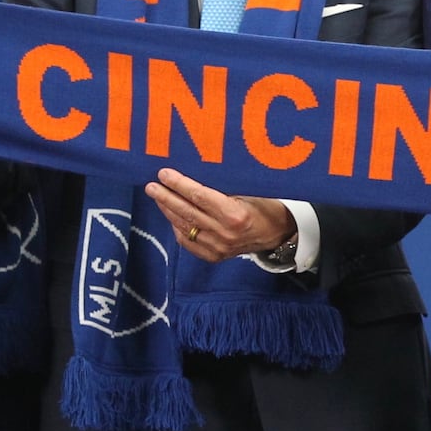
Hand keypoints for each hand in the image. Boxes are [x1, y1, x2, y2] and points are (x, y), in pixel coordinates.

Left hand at [147, 168, 293, 262]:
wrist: (278, 233)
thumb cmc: (265, 206)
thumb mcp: (248, 191)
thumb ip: (222, 188)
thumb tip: (191, 174)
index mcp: (235, 215)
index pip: (198, 196)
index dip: (179, 184)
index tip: (164, 173)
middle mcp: (225, 233)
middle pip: (187, 212)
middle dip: (166, 197)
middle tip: (152, 185)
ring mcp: (218, 247)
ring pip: (184, 227)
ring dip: (168, 211)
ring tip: (158, 197)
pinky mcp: (214, 257)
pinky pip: (188, 242)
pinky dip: (178, 228)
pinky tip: (172, 216)